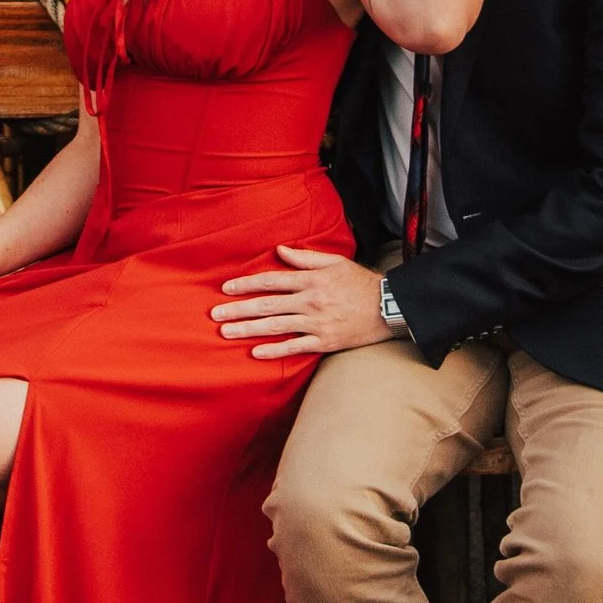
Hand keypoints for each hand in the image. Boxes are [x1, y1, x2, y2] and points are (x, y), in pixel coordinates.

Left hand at [211, 245, 392, 360]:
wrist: (388, 307)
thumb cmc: (360, 283)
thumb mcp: (334, 262)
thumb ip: (305, 258)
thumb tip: (280, 250)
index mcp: (311, 280)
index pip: (272, 281)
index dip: (247, 285)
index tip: (227, 289)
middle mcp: (310, 301)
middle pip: (267, 305)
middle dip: (238, 309)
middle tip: (215, 314)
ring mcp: (317, 323)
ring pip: (276, 327)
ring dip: (248, 330)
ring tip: (226, 332)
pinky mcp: (325, 342)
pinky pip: (295, 348)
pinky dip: (275, 350)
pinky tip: (255, 352)